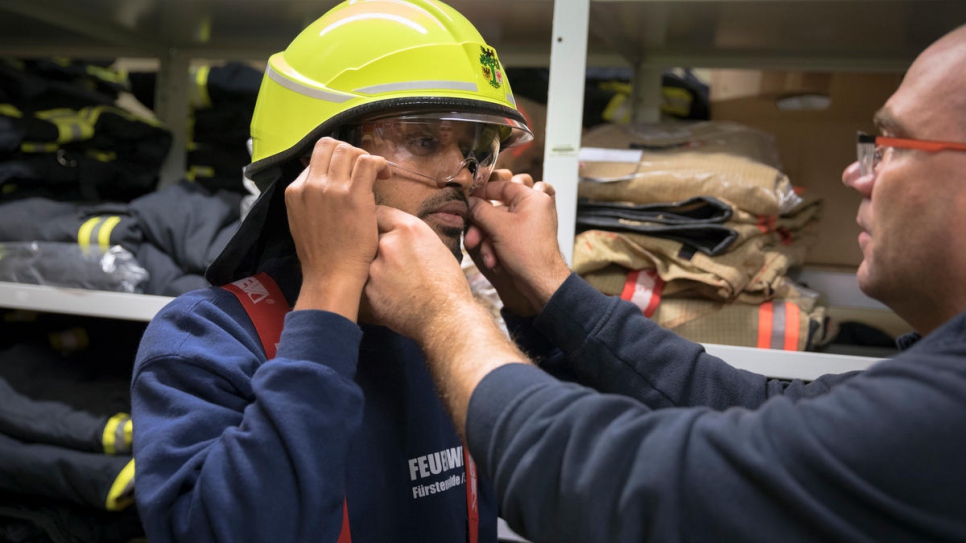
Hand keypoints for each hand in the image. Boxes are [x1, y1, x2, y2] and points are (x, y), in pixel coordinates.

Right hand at [286, 137, 388, 319]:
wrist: (331, 277)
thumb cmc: (322, 257)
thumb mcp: (302, 222)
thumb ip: (310, 201)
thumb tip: (323, 186)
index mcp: (295, 190)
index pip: (315, 158)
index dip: (335, 161)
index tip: (348, 174)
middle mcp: (311, 185)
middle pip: (330, 146)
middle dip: (349, 152)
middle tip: (363, 169)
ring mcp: (331, 189)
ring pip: (349, 150)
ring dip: (365, 157)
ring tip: (377, 174)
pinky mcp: (354, 195)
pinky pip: (368, 162)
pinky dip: (379, 163)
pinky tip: (385, 175)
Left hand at [364, 206, 476, 341]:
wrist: (447, 319)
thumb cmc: (449, 285)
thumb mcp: (436, 247)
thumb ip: (411, 236)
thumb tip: (395, 233)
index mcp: (409, 229)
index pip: (379, 212)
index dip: (378, 222)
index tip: (378, 229)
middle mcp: (388, 243)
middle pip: (370, 238)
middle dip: (377, 248)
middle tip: (393, 263)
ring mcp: (375, 268)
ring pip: (366, 263)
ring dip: (376, 270)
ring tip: (397, 284)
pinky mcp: (368, 291)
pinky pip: (366, 284)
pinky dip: (375, 290)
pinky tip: (394, 298)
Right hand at [464, 180, 570, 313]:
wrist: (541, 282)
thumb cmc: (528, 253)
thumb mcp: (498, 227)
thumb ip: (480, 210)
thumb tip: (469, 201)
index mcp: (532, 198)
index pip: (502, 186)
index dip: (482, 193)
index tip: (468, 200)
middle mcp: (532, 208)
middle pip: (497, 209)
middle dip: (482, 228)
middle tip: (472, 238)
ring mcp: (529, 224)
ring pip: (498, 225)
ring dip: (488, 242)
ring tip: (488, 257)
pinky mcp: (524, 238)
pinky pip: (504, 236)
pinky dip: (496, 248)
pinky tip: (494, 262)